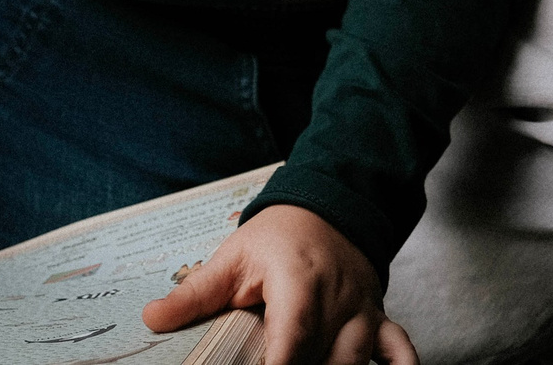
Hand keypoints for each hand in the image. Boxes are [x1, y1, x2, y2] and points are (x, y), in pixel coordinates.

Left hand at [140, 205, 412, 364]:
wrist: (331, 203)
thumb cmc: (281, 234)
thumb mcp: (234, 257)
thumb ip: (195, 293)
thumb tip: (152, 317)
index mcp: (300, 284)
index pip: (292, 344)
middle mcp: (339, 301)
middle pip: (328, 362)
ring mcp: (364, 312)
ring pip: (359, 364)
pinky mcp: (379, 318)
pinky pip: (400, 351)